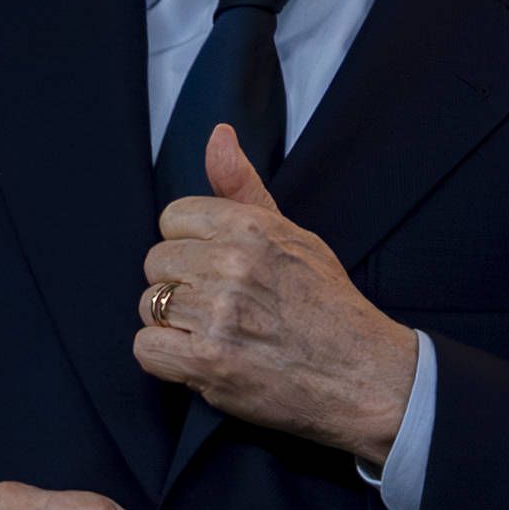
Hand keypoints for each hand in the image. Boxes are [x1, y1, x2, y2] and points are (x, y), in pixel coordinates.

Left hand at [137, 131, 417, 462]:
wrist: (361, 375)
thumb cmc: (327, 304)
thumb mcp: (295, 234)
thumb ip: (244, 187)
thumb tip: (217, 134)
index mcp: (250, 226)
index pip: (172, 217)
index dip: (190, 244)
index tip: (216, 267)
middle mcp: (232, 264)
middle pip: (155, 262)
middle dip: (180, 284)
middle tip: (219, 305)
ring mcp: (219, 314)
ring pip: (149, 305)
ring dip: (174, 324)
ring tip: (214, 333)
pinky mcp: (209, 362)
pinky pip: (146, 349)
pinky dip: (166, 359)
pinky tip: (199, 358)